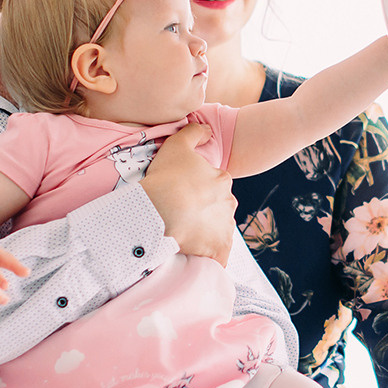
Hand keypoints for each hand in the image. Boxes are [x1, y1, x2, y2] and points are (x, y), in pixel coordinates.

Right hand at [141, 125, 235, 262]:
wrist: (158, 212)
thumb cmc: (166, 178)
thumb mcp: (177, 144)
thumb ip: (194, 132)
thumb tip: (207, 130)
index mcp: (222, 180)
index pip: (213, 185)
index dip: (196, 189)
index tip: (180, 194)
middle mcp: (229, 203)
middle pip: (216, 207)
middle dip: (202, 210)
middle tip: (179, 214)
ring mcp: (225, 227)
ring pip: (217, 229)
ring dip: (205, 232)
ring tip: (183, 234)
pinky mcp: (219, 249)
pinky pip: (219, 256)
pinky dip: (211, 257)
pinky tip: (198, 256)